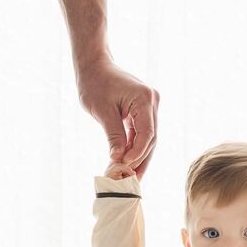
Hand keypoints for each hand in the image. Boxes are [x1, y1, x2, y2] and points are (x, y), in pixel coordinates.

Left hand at [76, 53, 159, 180]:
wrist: (94, 65)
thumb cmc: (95, 83)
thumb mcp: (102, 112)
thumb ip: (114, 136)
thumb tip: (119, 159)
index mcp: (145, 99)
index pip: (147, 134)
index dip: (137, 154)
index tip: (125, 167)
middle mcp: (152, 101)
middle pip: (151, 138)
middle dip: (141, 160)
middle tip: (132, 181)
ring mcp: (150, 105)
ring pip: (148, 138)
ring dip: (139, 156)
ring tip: (131, 176)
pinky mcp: (143, 109)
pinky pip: (142, 132)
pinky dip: (135, 146)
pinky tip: (129, 161)